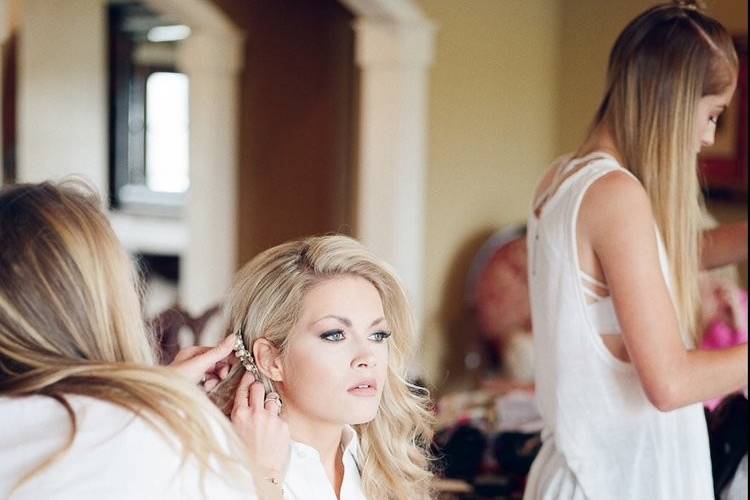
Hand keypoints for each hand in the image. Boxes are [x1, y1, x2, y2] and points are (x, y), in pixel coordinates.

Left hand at [169, 335, 235, 390]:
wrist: (166, 398)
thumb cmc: (178, 379)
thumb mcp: (201, 363)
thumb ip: (218, 352)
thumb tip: (234, 337)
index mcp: (193, 353)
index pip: (217, 351)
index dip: (227, 357)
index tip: (236, 365)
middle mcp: (193, 362)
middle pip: (217, 363)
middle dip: (221, 371)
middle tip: (223, 377)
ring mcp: (194, 375)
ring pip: (214, 375)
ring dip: (215, 380)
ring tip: (210, 385)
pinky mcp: (195, 387)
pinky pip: (210, 384)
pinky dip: (211, 386)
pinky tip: (207, 389)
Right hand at [231, 371, 290, 491]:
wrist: (260, 472)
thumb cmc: (243, 454)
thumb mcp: (232, 432)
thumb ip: (237, 416)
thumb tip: (241, 404)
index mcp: (239, 414)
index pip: (243, 390)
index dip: (246, 381)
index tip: (249, 375)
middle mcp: (255, 413)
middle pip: (258, 388)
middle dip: (257, 387)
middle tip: (257, 390)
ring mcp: (271, 418)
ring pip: (272, 399)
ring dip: (269, 404)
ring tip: (266, 414)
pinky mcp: (283, 425)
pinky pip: (280, 416)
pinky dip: (276, 420)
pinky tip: (272, 430)